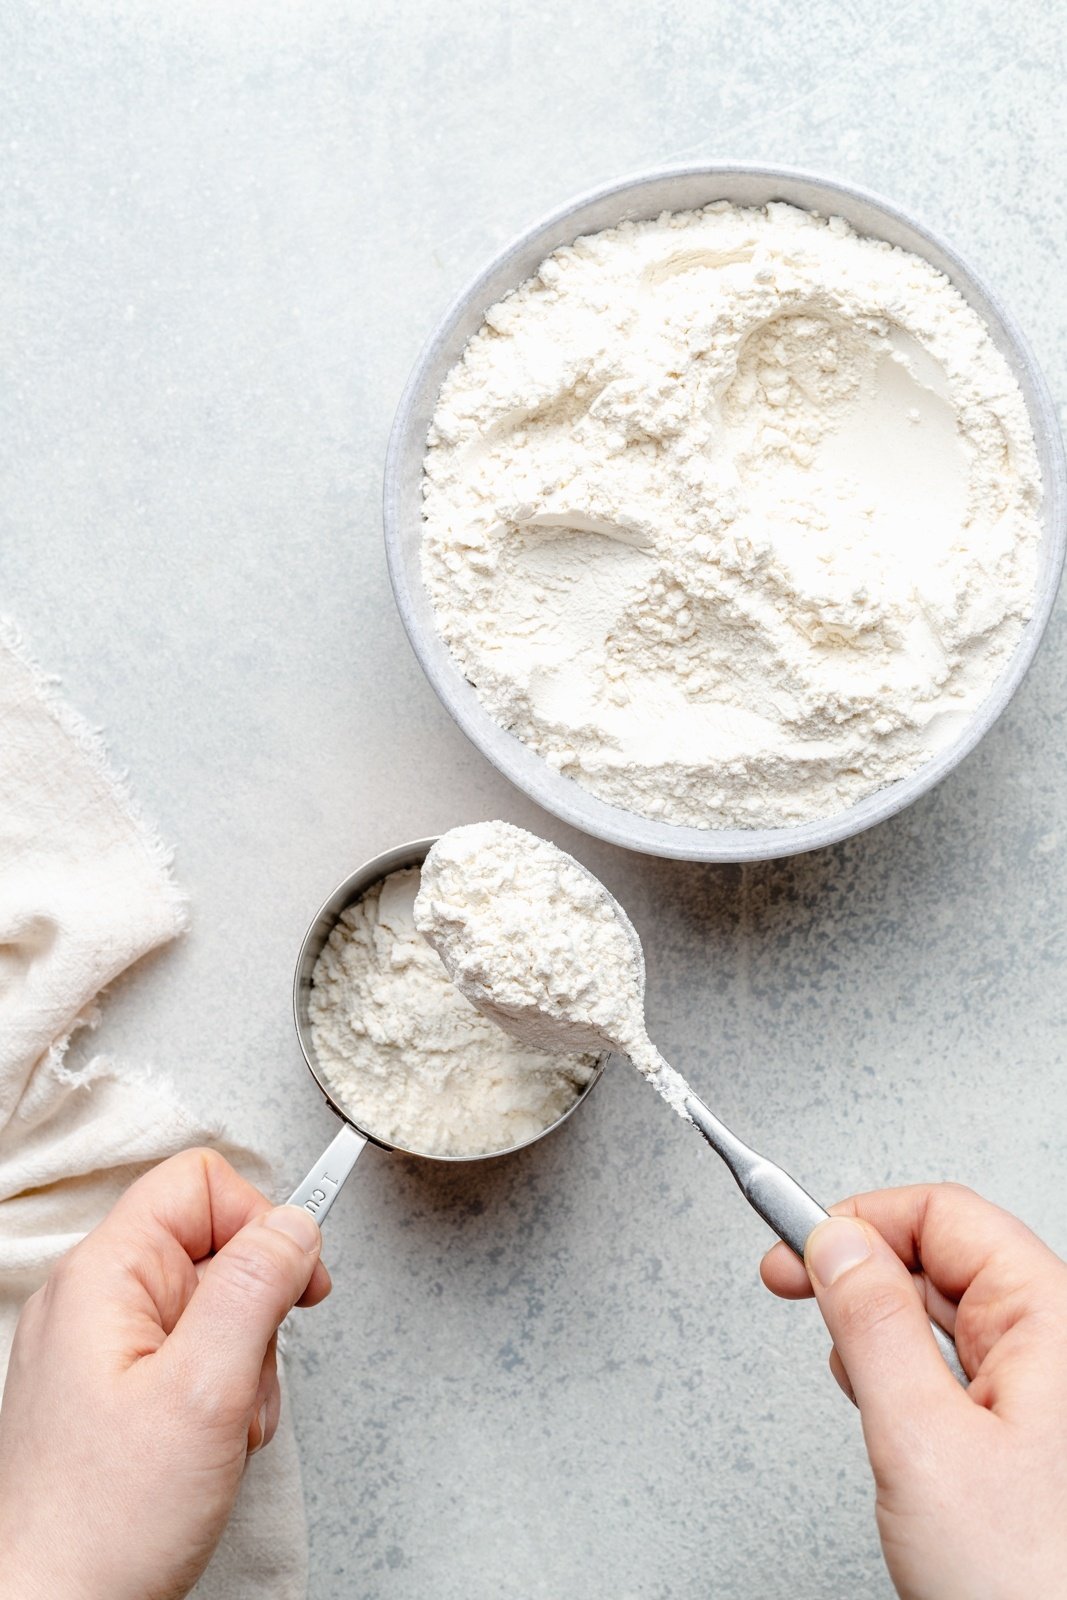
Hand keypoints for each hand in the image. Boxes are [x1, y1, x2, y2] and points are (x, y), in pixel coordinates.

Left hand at [0, 1147, 330, 1599]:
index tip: (298, 1282)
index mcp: (104, 1277)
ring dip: (244, 1364)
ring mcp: (100, 1348)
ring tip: (223, 1428)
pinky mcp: (113, 1391)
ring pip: (211, 1307)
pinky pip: (191, 1358)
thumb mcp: (205, 1391)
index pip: (200, 1184)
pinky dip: (220, 1395)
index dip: (262, 1221)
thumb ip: (255, 1289)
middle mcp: (94, 1300)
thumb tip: (296, 1223)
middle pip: (213, 1245)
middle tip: (246, 1380)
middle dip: (256, 1312)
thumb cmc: (102, 1527)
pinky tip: (209, 1444)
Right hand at [761, 1184, 1066, 1599]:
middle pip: (941, 1254)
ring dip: (881, 1325)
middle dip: (861, 1269)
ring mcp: (1042, 1389)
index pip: (944, 1215)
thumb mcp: (922, 1440)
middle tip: (790, 1284)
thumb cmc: (1028, 1584)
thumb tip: (833, 1241)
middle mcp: (1054, 1344)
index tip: (797, 1249)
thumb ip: (872, 1326)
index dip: (862, 1221)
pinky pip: (952, 1366)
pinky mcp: (1023, 1431)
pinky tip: (884, 1405)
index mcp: (1051, 1321)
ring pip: (942, 1311)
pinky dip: (902, 1371)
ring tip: (851, 1370)